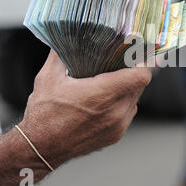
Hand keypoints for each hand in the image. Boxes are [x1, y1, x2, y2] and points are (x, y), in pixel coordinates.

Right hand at [18, 50, 151, 169]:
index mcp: (102, 94)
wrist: (40, 149)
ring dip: (128, 89)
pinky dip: (122, 104)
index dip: (145, 62)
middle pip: (139, 85)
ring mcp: (118, 126)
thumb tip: (64, 36)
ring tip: (113, 81)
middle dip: (133, 72)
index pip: (140, 76)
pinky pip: (128, 113)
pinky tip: (107, 100)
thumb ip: (60, 54)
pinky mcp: (116, 136)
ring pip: (135, 99)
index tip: (141, 53)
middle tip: (124, 62)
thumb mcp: (48, 79)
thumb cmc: (44, 116)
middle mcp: (115, 112)